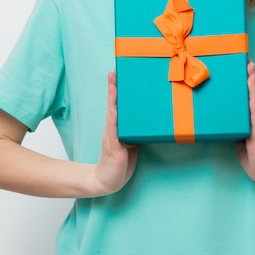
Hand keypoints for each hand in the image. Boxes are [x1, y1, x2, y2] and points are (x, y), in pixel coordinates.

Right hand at [92, 72, 138, 194]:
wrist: (106, 181)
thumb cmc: (120, 163)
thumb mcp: (131, 144)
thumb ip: (135, 133)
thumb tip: (148, 121)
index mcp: (116, 128)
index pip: (116, 106)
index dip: (116, 91)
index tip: (116, 74)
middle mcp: (112, 130)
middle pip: (112, 105)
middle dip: (113, 88)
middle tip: (113, 72)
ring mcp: (112, 138)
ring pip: (112, 115)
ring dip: (112, 99)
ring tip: (113, 85)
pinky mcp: (114, 148)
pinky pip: (113, 132)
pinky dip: (113, 120)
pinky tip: (113, 110)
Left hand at [236, 60, 254, 184]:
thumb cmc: (253, 154)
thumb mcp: (240, 136)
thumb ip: (235, 125)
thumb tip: (221, 114)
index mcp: (254, 118)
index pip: (251, 96)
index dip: (249, 82)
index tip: (246, 66)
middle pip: (254, 96)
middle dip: (251, 79)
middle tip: (249, 64)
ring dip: (253, 90)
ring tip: (250, 76)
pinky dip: (254, 110)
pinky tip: (252, 100)